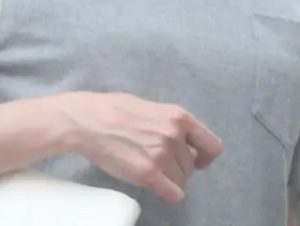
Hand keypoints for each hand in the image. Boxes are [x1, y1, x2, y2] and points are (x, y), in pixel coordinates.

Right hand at [56, 91, 223, 202]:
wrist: (87, 121)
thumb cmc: (112, 109)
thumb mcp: (149, 107)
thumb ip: (167, 122)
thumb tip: (179, 138)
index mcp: (178, 116)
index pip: (212, 145)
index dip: (204, 157)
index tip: (195, 160)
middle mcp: (174, 135)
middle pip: (191, 166)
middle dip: (177, 168)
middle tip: (157, 163)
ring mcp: (162, 155)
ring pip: (181, 181)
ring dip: (169, 180)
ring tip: (149, 170)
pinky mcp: (148, 173)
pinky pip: (173, 194)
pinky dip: (168, 194)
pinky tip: (156, 187)